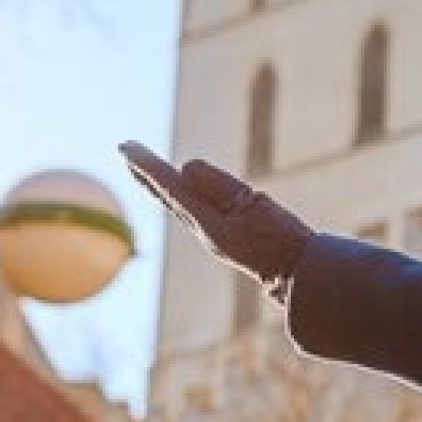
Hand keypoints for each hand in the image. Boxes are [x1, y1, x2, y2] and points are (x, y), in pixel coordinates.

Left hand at [121, 142, 313, 293]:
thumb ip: (219, 186)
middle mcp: (202, 229)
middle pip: (166, 195)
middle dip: (144, 173)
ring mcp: (212, 236)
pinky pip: (192, 212)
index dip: (147, 164)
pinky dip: (178, 197)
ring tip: (144, 170)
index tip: (125, 146)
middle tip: (124, 151)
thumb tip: (184, 167)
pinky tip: (182, 196)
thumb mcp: (253, 205)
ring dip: (159, 184)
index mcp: (206, 220)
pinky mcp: (223, 239)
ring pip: (177, 204)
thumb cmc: (281, 240)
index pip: (170, 185)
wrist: (297, 276)